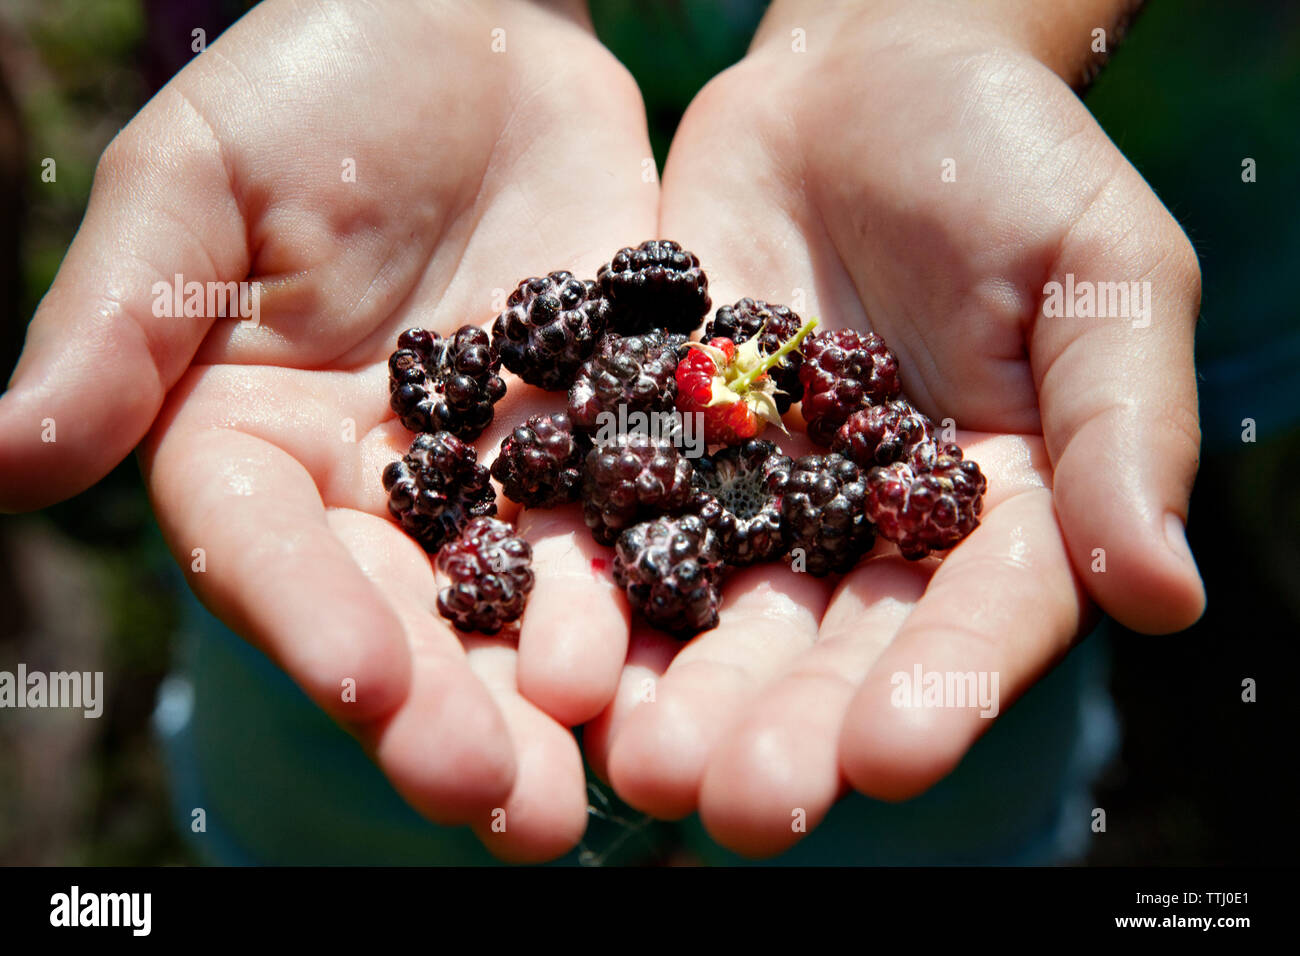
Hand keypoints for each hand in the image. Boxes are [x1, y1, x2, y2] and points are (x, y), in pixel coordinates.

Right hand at [0, 0, 656, 860]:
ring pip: (525, 601)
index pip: (270, 553)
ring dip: (563, 694)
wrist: (473, 23)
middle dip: (456, 713)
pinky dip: (661, 594)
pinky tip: (695, 667)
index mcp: (253, 441)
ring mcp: (499, 470)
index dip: (314, 622)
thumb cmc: (315, 84)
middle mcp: (378, 485)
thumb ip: (115, 324)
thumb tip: (4, 462)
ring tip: (605, 784)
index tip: (367, 689)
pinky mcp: (607, 436)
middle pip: (407, 618)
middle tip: (513, 811)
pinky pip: (635, 523)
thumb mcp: (196, 182)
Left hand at [584, 0, 1204, 856]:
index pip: (974, 618)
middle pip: (828, 644)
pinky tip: (550, 641)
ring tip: (633, 757)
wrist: (863, 76)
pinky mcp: (660, 435)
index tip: (887, 756)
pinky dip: (589, 575)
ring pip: (713, 604)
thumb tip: (1168, 598)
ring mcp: (754, 488)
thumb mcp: (1101, 273)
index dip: (937, 689)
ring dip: (674, 685)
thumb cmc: (1011, 159)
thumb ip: (1121, 428)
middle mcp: (865, 525)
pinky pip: (620, 511)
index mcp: (994, 510)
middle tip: (734, 804)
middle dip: (781, 724)